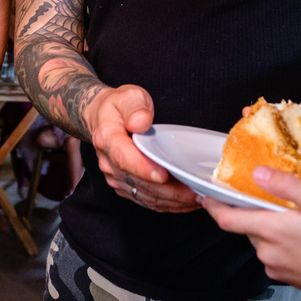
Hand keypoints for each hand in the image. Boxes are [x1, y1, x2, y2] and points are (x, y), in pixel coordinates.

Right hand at [85, 84, 199, 212]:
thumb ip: (135, 108)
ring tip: (198, 198)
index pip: (123, 158)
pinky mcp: (125, 187)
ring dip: (172, 201)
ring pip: (145, 196)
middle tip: (196, 191)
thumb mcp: (128, 96)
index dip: (144, 169)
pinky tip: (187, 201)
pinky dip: (168, 204)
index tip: (164, 175)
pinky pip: (147, 201)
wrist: (102, 119)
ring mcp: (116, 178)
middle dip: (169, 191)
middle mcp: (109, 163)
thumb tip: (141, 122)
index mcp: (107, 139)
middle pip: (139, 183)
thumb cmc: (118, 107)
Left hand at [202, 166, 300, 300]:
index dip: (213, 206)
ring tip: (299, 219)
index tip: (205, 195)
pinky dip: (283, 244)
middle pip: (248, 227)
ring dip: (272, 229)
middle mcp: (267, 252)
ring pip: (263, 241)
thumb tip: (257, 173)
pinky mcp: (287, 279)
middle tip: (276, 200)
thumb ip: (285, 185)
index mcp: (271, 231)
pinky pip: (276, 255)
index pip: (227, 219)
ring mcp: (277, 269)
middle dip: (255, 213)